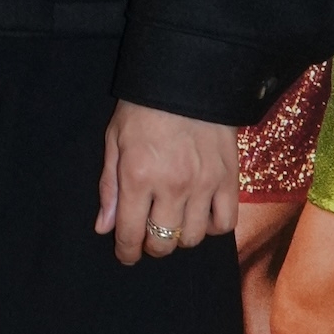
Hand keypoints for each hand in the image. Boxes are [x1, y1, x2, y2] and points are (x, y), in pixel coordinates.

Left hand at [96, 100, 238, 266]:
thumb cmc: (144, 108)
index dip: (126, 252)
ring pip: (192, 238)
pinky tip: (200, 216)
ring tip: (173, 223)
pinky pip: (225, 223)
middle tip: (148, 236)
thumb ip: (109, 187)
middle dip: (152, 246)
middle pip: (163, 242)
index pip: (131, 234)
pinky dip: (211, 227)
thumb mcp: (115, 141)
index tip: (126, 254)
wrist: (188, 79)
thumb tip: (104, 227)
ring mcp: (204, 185)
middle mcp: (172, 187)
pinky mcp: (229, 179)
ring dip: (179, 238)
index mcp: (138, 177)